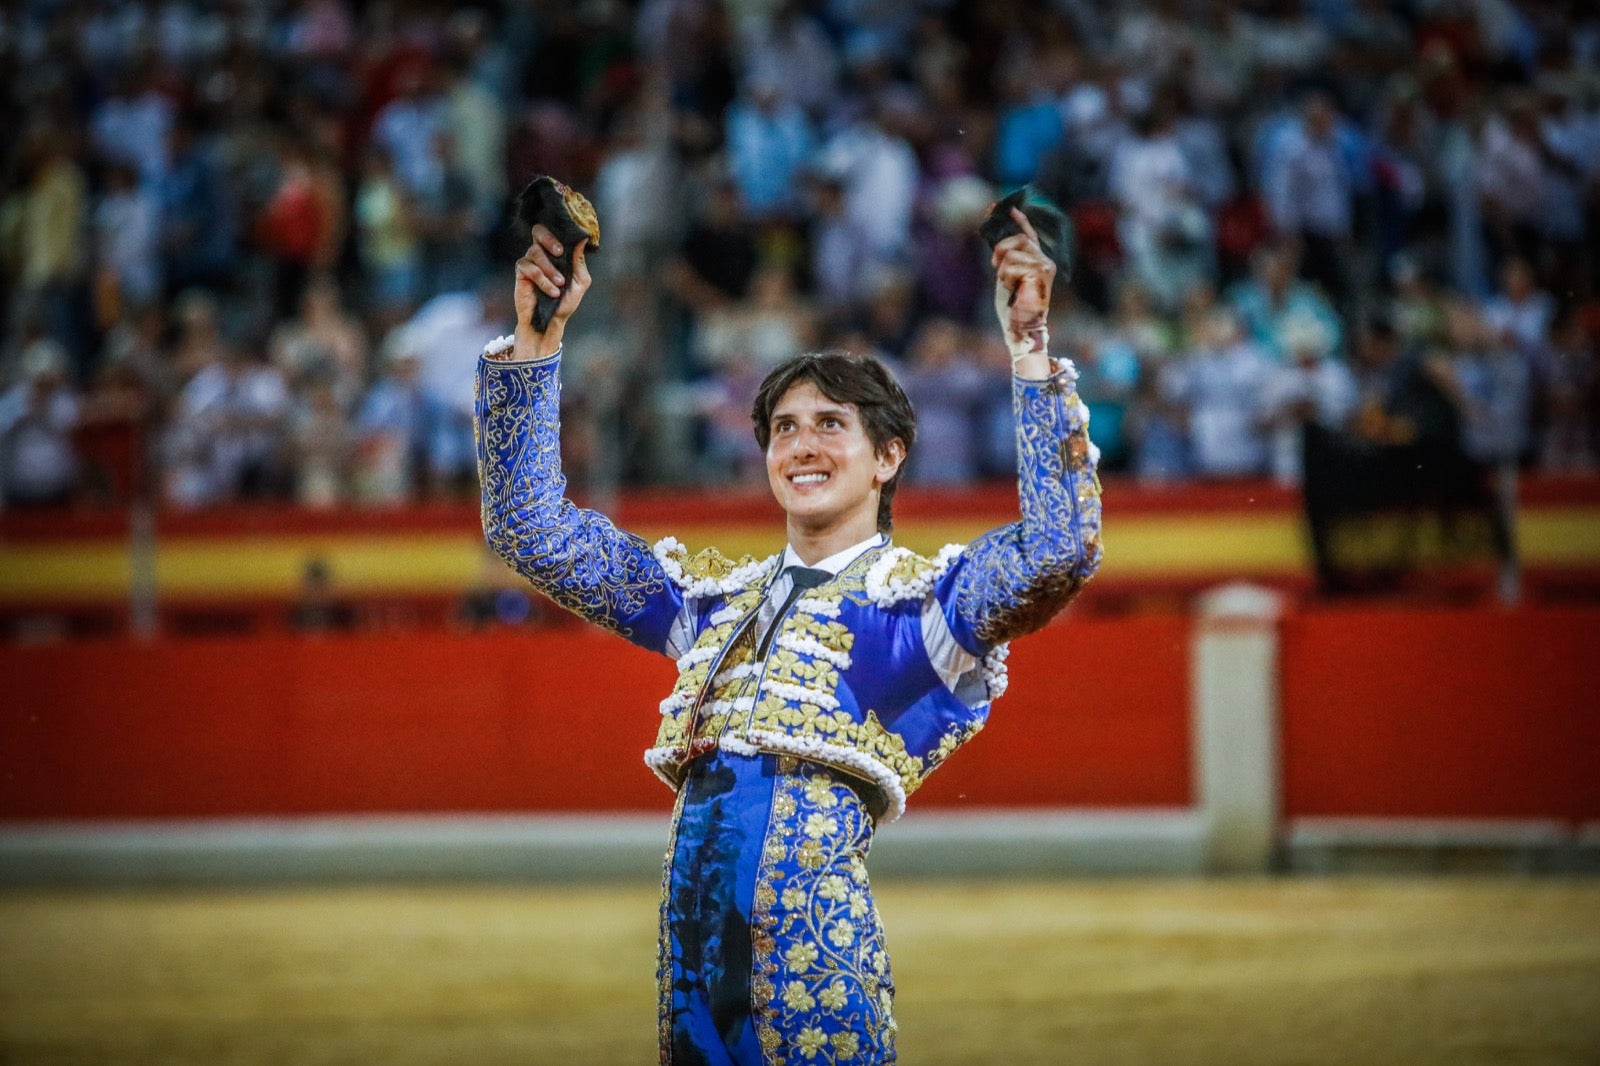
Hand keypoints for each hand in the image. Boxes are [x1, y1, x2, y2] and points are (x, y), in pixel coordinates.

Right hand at [513, 225, 590, 359]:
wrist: (551, 321)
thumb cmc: (565, 302)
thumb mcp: (580, 282)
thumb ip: (580, 262)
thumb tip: (582, 239)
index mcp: (556, 253)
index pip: (553, 231)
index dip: (557, 230)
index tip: (567, 242)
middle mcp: (542, 254)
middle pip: (538, 231)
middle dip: (548, 238)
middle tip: (559, 252)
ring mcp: (530, 262)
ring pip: (535, 252)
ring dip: (550, 269)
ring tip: (559, 284)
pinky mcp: (521, 273)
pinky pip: (528, 267)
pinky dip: (541, 279)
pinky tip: (551, 291)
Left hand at [991, 207, 1054, 344]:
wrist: (1021, 328)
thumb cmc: (1014, 308)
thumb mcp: (1007, 276)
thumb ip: (1006, 259)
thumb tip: (997, 242)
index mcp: (1038, 260)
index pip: (1029, 234)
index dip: (1019, 220)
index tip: (1009, 207)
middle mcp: (1045, 260)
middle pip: (1019, 239)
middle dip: (1001, 250)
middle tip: (995, 266)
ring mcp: (1044, 266)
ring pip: (1012, 252)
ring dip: (1003, 270)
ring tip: (1009, 285)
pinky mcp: (1040, 272)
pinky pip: (1011, 265)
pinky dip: (1006, 277)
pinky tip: (1014, 289)